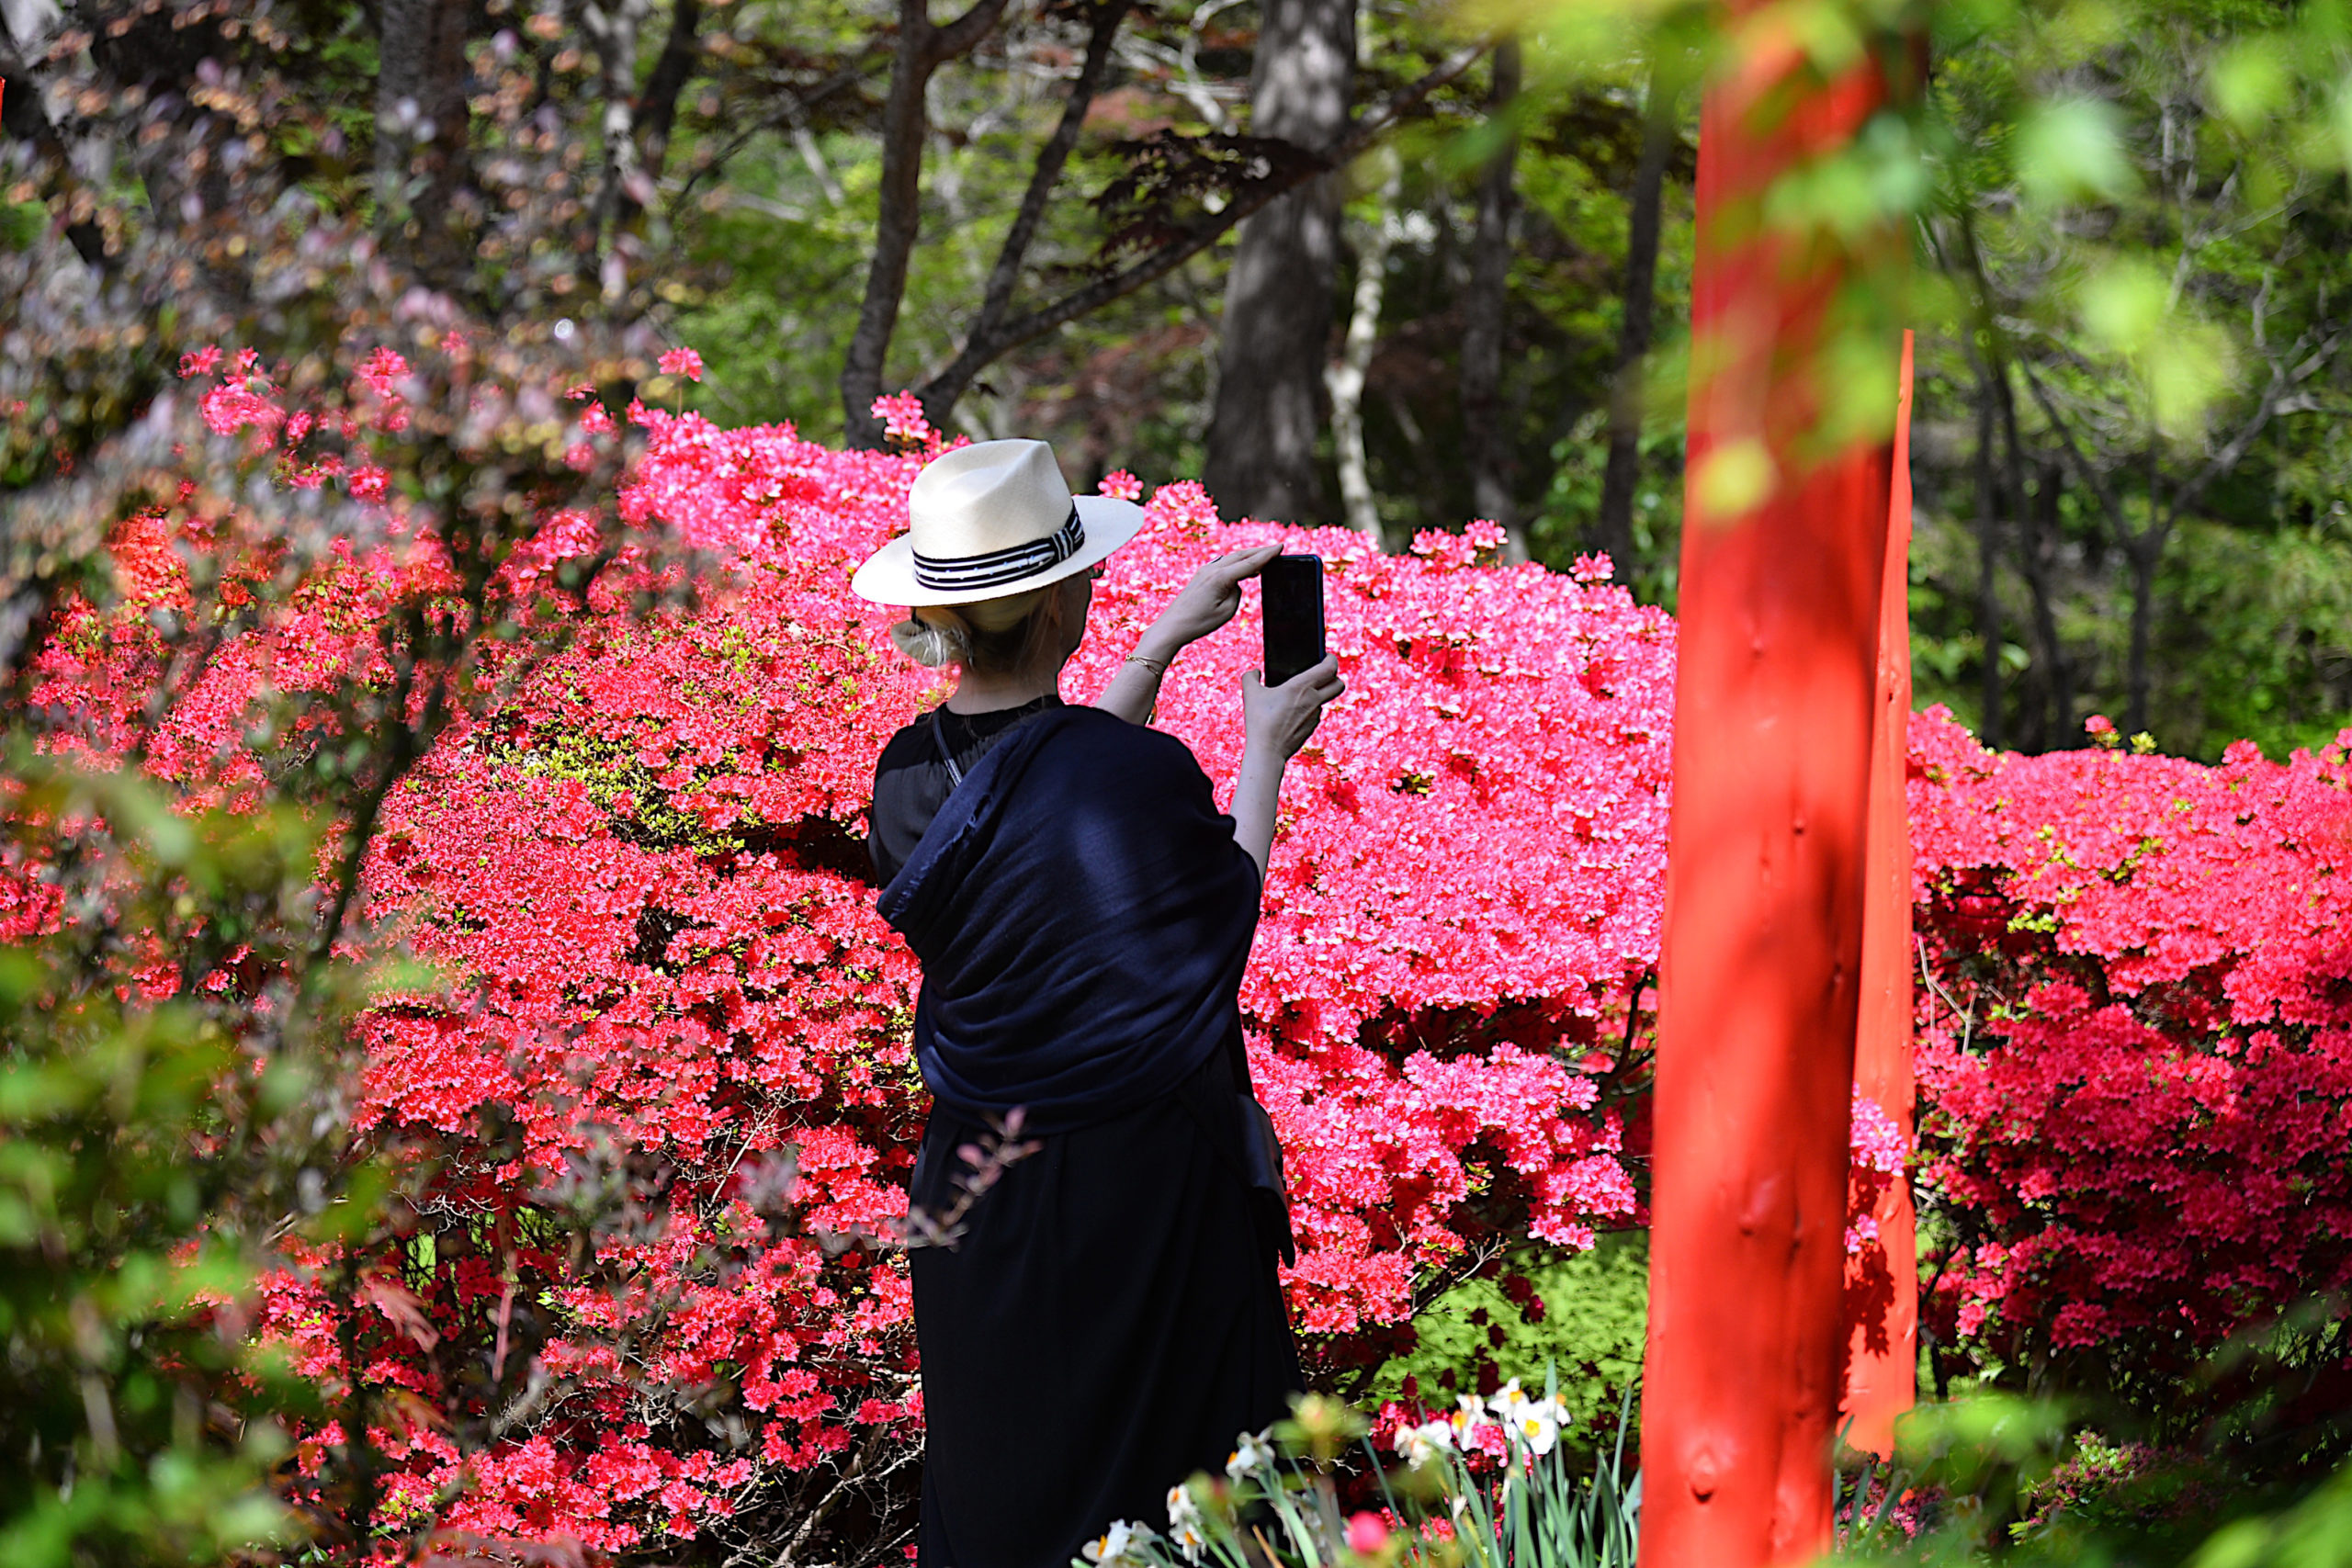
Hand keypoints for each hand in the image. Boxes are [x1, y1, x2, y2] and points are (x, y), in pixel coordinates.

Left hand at [1138, 545, 1283, 658]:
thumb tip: (1236, 583)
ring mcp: (1205, 571)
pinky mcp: (1201, 576)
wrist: (1173, 626)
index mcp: (1220, 577)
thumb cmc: (1199, 622)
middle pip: (1242, 555)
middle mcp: (1212, 569)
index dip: (1268, 555)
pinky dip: (1237, 563)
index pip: (1250, 562)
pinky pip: (1224, 564)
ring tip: (1264, 557)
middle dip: (1260, 551)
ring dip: (1248, 556)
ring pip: (1232, 558)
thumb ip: (1237, 593)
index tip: (1281, 546)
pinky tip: (1243, 567)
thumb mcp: (1227, 611)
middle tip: (1277, 548)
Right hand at [1243, 655, 1343, 760]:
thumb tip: (1255, 672)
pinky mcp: (1312, 727)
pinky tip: (1293, 710)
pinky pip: (1315, 713)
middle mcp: (1313, 700)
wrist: (1267, 751)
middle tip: (1321, 674)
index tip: (1324, 656)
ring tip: (1299, 693)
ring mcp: (1315, 715)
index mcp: (1302, 686)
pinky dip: (1309, 708)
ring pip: (1326, 699)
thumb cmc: (1259, 721)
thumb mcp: (1250, 694)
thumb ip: (1250, 677)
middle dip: (1334, 676)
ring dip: (1318, 694)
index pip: (1330, 667)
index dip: (1331, 659)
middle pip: (1339, 684)